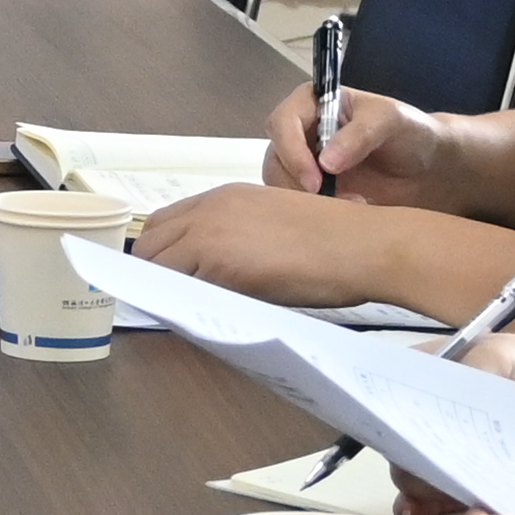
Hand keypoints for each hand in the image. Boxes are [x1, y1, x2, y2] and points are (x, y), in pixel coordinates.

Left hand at [130, 181, 417, 307]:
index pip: (165, 223)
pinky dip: (178, 303)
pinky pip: (179, 286)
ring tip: (176, 313)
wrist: (365, 245)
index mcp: (225, 196)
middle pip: (151, 242)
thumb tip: (207, 273)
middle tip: (161, 301)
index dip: (159, 252)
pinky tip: (192, 318)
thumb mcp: (274, 229)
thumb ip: (237, 242)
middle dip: (150, 272)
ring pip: (157, 265)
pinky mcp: (219, 261)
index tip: (162, 277)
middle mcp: (211, 208)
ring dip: (161, 290)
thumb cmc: (335, 244)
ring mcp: (211, 232)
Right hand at [255, 79, 454, 200]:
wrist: (430, 169)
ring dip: (308, 200)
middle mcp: (302, 133)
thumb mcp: (390, 121)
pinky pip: (298, 205)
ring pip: (281, 184)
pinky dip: (317, 213)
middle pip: (275, 157)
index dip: (291, 150)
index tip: (315, 179)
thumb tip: (325, 161)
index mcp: (312, 104)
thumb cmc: (410, 133)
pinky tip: (350, 210)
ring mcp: (305, 164)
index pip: (282, 122)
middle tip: (329, 198)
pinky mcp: (314, 192)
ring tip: (350, 204)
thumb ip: (360, 134)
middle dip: (297, 181)